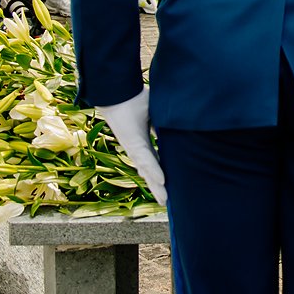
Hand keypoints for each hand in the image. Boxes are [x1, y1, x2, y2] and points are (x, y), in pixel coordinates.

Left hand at [98, 88, 166, 205]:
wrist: (117, 91)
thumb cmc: (133, 99)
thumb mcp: (154, 114)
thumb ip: (162, 125)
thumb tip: (176, 128)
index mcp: (142, 142)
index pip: (154, 162)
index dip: (159, 174)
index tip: (165, 184)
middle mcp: (137, 149)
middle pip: (149, 172)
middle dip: (156, 187)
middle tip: (164, 202)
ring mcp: (134, 147)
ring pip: (147, 171)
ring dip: (155, 186)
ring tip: (163, 200)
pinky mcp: (133, 143)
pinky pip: (146, 158)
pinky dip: (154, 170)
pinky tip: (161, 181)